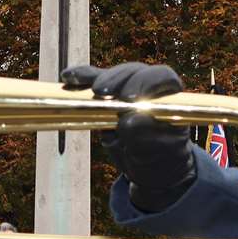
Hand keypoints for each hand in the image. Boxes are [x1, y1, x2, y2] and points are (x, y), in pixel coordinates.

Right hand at [61, 62, 194, 210]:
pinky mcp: (107, 96)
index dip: (147, 82)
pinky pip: (93, 82)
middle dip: (118, 80)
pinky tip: (68, 77)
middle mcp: (149, 87)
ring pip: (113, 76)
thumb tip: (128, 120)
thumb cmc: (162, 157)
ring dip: (99, 79)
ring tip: (92, 91)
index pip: (163, 77)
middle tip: (103, 94)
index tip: (130, 98)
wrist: (151, 166)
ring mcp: (127, 89)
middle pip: (134, 72)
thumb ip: (147, 136)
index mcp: (169, 97)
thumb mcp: (158, 152)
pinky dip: (81, 79)